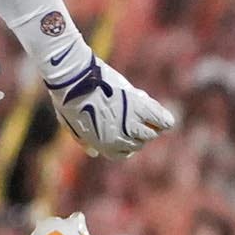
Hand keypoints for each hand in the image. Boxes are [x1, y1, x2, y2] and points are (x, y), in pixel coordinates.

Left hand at [41, 51, 174, 158]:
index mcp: (103, 145)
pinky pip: (163, 121)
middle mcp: (119, 140)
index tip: (128, 131)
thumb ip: (84, 141)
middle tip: (133, 113)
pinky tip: (163, 115)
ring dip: (151, 123)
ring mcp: (130, 125)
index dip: (127, 142)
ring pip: (152, 133)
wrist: (75, 81)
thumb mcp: (72, 125)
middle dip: (138, 130)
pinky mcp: (140, 108)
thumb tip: (94, 153)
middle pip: (140, 142)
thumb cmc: (70, 99)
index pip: (124, 153)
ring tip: (144, 110)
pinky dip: (165, 118)